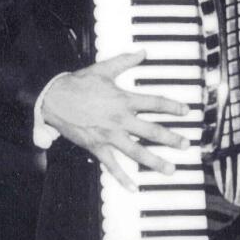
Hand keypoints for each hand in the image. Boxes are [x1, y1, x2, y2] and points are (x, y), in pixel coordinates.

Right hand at [41, 51, 189, 188]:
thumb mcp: (103, 69)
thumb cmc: (78, 84)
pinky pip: (111, 165)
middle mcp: (120, 119)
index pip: (155, 103)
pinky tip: (133, 187)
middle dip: (171, 139)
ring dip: (154, 161)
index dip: (173, 107)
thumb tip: (143, 51)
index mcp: (124, 100)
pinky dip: (121, 177)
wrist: (52, 98)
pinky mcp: (95, 146)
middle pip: (151, 131)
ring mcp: (108, 135)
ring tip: (170, 169)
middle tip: (186, 145)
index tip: (187, 111)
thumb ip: (125, 61)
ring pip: (136, 151)